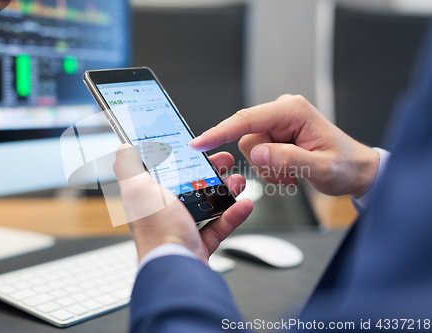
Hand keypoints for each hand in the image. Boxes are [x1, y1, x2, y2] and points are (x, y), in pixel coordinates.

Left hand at [113, 144, 252, 261]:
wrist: (178, 268)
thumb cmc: (156, 231)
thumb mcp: (138, 189)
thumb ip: (128, 167)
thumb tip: (123, 148)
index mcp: (147, 196)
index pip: (163, 169)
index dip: (180, 155)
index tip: (196, 146)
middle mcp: (162, 211)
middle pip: (189, 184)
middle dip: (210, 171)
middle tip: (224, 161)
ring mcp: (181, 228)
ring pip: (206, 204)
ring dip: (224, 191)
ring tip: (237, 181)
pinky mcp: (197, 243)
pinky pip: (218, 226)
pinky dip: (232, 215)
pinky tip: (244, 205)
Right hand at [190, 95, 379, 197]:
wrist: (355, 170)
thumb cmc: (345, 165)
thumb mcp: (321, 168)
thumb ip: (288, 159)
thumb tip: (257, 152)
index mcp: (293, 111)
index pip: (247, 120)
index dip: (220, 132)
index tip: (199, 143)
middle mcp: (283, 111)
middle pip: (247, 138)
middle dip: (262, 163)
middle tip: (287, 175)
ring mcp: (278, 122)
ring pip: (250, 148)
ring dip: (267, 168)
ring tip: (291, 174)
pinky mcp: (276, 132)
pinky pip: (257, 152)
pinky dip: (269, 168)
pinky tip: (289, 171)